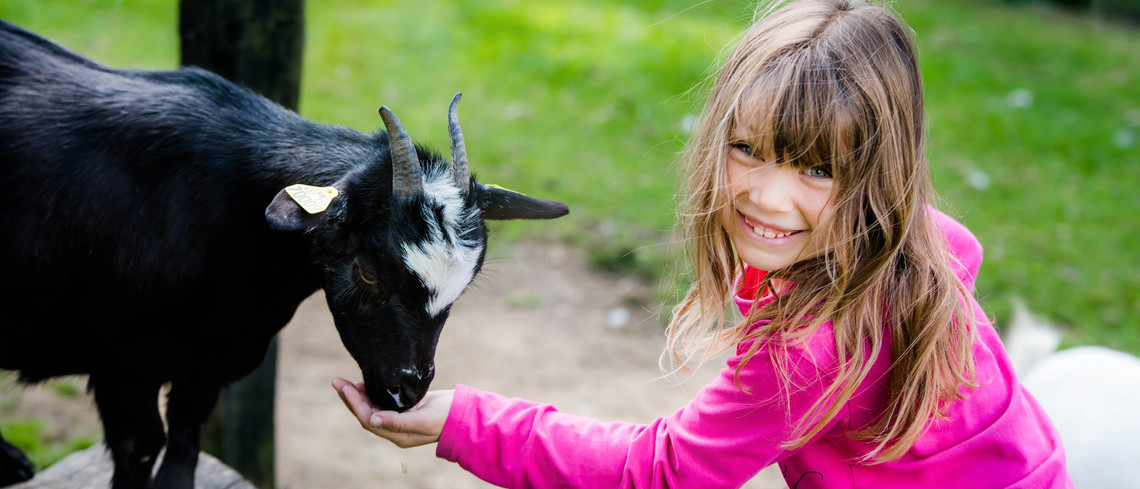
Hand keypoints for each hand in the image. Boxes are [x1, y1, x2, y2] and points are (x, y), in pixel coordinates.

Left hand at [332, 377, 452, 447]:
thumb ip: (399, 421)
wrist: (464, 412)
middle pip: (366, 413)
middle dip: (350, 398)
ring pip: (372, 407)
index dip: (354, 404)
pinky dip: (372, 392)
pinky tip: (366, 383)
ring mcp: (400, 418)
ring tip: (347, 382)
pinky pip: (382, 401)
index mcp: (398, 435)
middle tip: (337, 381)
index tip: (344, 387)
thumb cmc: (446, 416)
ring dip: (359, 395)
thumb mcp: (423, 419)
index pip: (368, 419)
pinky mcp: (406, 408)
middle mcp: (395, 428)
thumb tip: (373, 419)